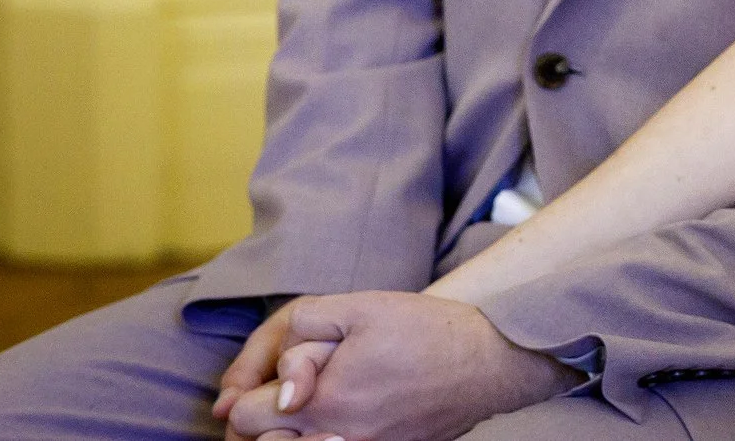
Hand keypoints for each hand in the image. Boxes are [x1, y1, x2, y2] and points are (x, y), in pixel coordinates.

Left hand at [222, 292, 581, 440]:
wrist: (490, 362)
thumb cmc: (427, 331)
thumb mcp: (360, 307)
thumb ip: (301, 332)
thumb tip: (277, 382)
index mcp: (323, 402)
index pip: (245, 417)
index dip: (244, 390)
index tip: (263, 378)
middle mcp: (334, 438)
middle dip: (258, 416)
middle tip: (279, 392)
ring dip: (286, 434)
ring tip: (304, 406)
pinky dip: (319, 437)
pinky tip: (334, 421)